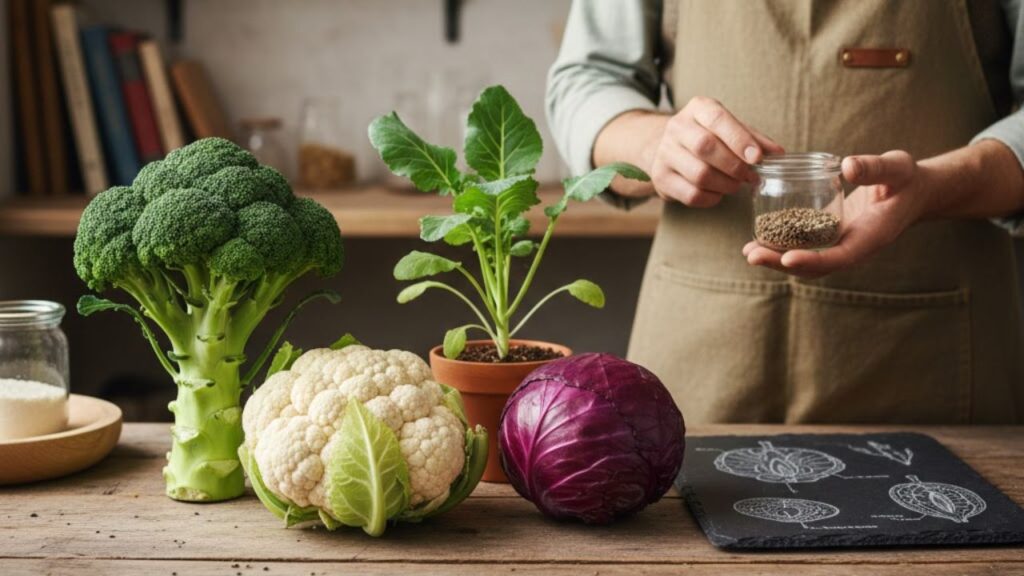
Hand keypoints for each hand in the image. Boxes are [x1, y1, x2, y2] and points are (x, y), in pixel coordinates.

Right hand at [651, 96, 783, 206]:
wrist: (664, 147)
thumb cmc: (706, 137)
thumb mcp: (728, 128)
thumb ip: (752, 138)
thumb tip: (778, 153)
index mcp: (697, 108)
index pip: (718, 120)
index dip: (739, 139)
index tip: (757, 158)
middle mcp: (677, 127)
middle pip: (705, 147)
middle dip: (734, 166)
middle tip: (750, 176)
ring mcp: (665, 153)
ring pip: (700, 174)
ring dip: (726, 185)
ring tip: (735, 185)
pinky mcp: (660, 178)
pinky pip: (691, 194)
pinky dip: (712, 198)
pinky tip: (718, 193)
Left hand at [743, 150, 928, 276]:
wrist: (912, 192)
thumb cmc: (906, 179)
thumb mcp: (897, 168)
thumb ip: (875, 168)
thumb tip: (848, 166)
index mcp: (871, 237)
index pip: (839, 256)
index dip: (813, 260)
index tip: (788, 259)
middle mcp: (853, 247)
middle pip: (815, 265)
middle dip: (782, 263)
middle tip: (752, 255)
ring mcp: (840, 244)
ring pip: (805, 259)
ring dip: (776, 258)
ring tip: (748, 252)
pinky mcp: (830, 236)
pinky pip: (803, 246)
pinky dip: (781, 245)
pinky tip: (757, 240)